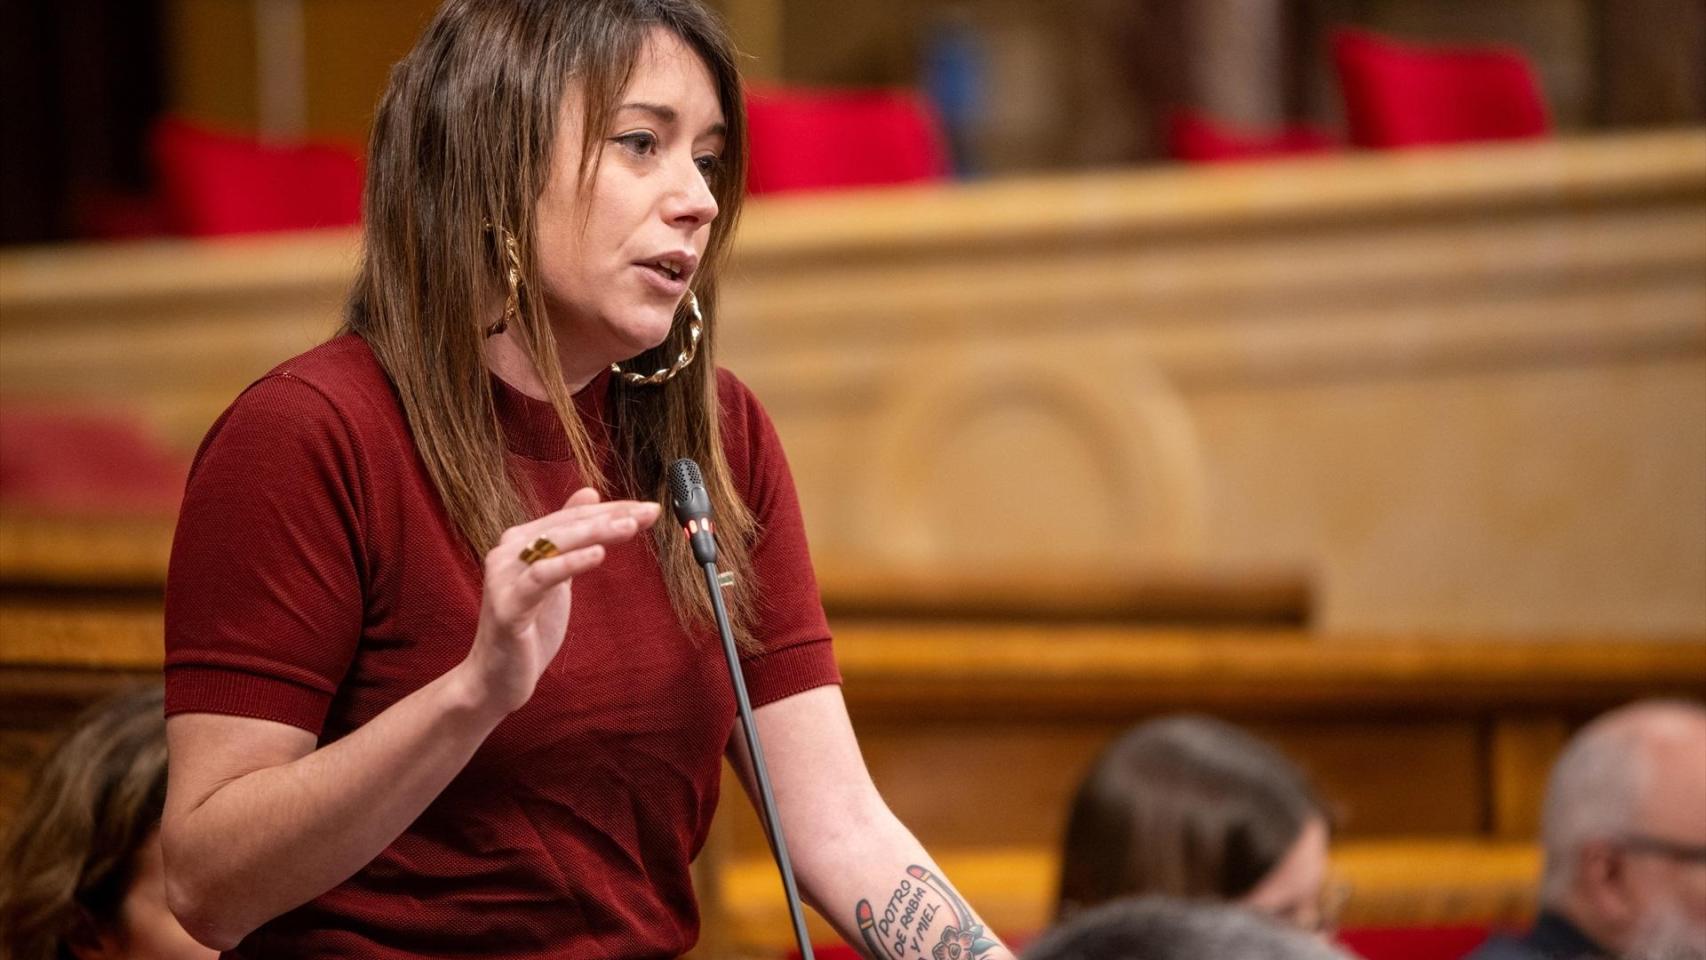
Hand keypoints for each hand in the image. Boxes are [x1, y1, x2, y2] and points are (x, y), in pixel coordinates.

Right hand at [459, 487, 660, 714]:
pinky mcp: (507, 606)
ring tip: (629, 527)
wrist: (496, 679)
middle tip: (648, 512)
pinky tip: (598, 554)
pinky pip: (541, 577)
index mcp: (521, 542)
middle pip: (566, 525)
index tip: (648, 509)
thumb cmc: (530, 627)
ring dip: (595, 532)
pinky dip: (570, 563)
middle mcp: (508, 552)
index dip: (611, 509)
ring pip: (553, 544)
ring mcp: (504, 578)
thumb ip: (569, 536)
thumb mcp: (557, 576)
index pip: (572, 517)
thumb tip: (590, 491)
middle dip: (610, 516)